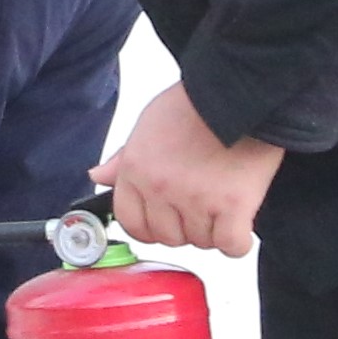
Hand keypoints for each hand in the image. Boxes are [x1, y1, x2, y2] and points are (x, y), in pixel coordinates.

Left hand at [94, 84, 284, 258]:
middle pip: (166, 236)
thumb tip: (98, 176)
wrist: (238, 93)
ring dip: (212, 232)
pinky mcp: (233, 205)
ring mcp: (196, 199)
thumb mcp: (147, 124)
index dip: (148, 227)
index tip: (164, 222)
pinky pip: (231, 245)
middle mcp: (161, 188)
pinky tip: (240, 224)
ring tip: (222, 207)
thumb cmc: (195, 104)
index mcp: (136, 169)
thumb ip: (123, 157)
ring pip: (200, 241)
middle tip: (199, 210)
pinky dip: (237, 241)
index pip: (130, 220)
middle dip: (183, 229)